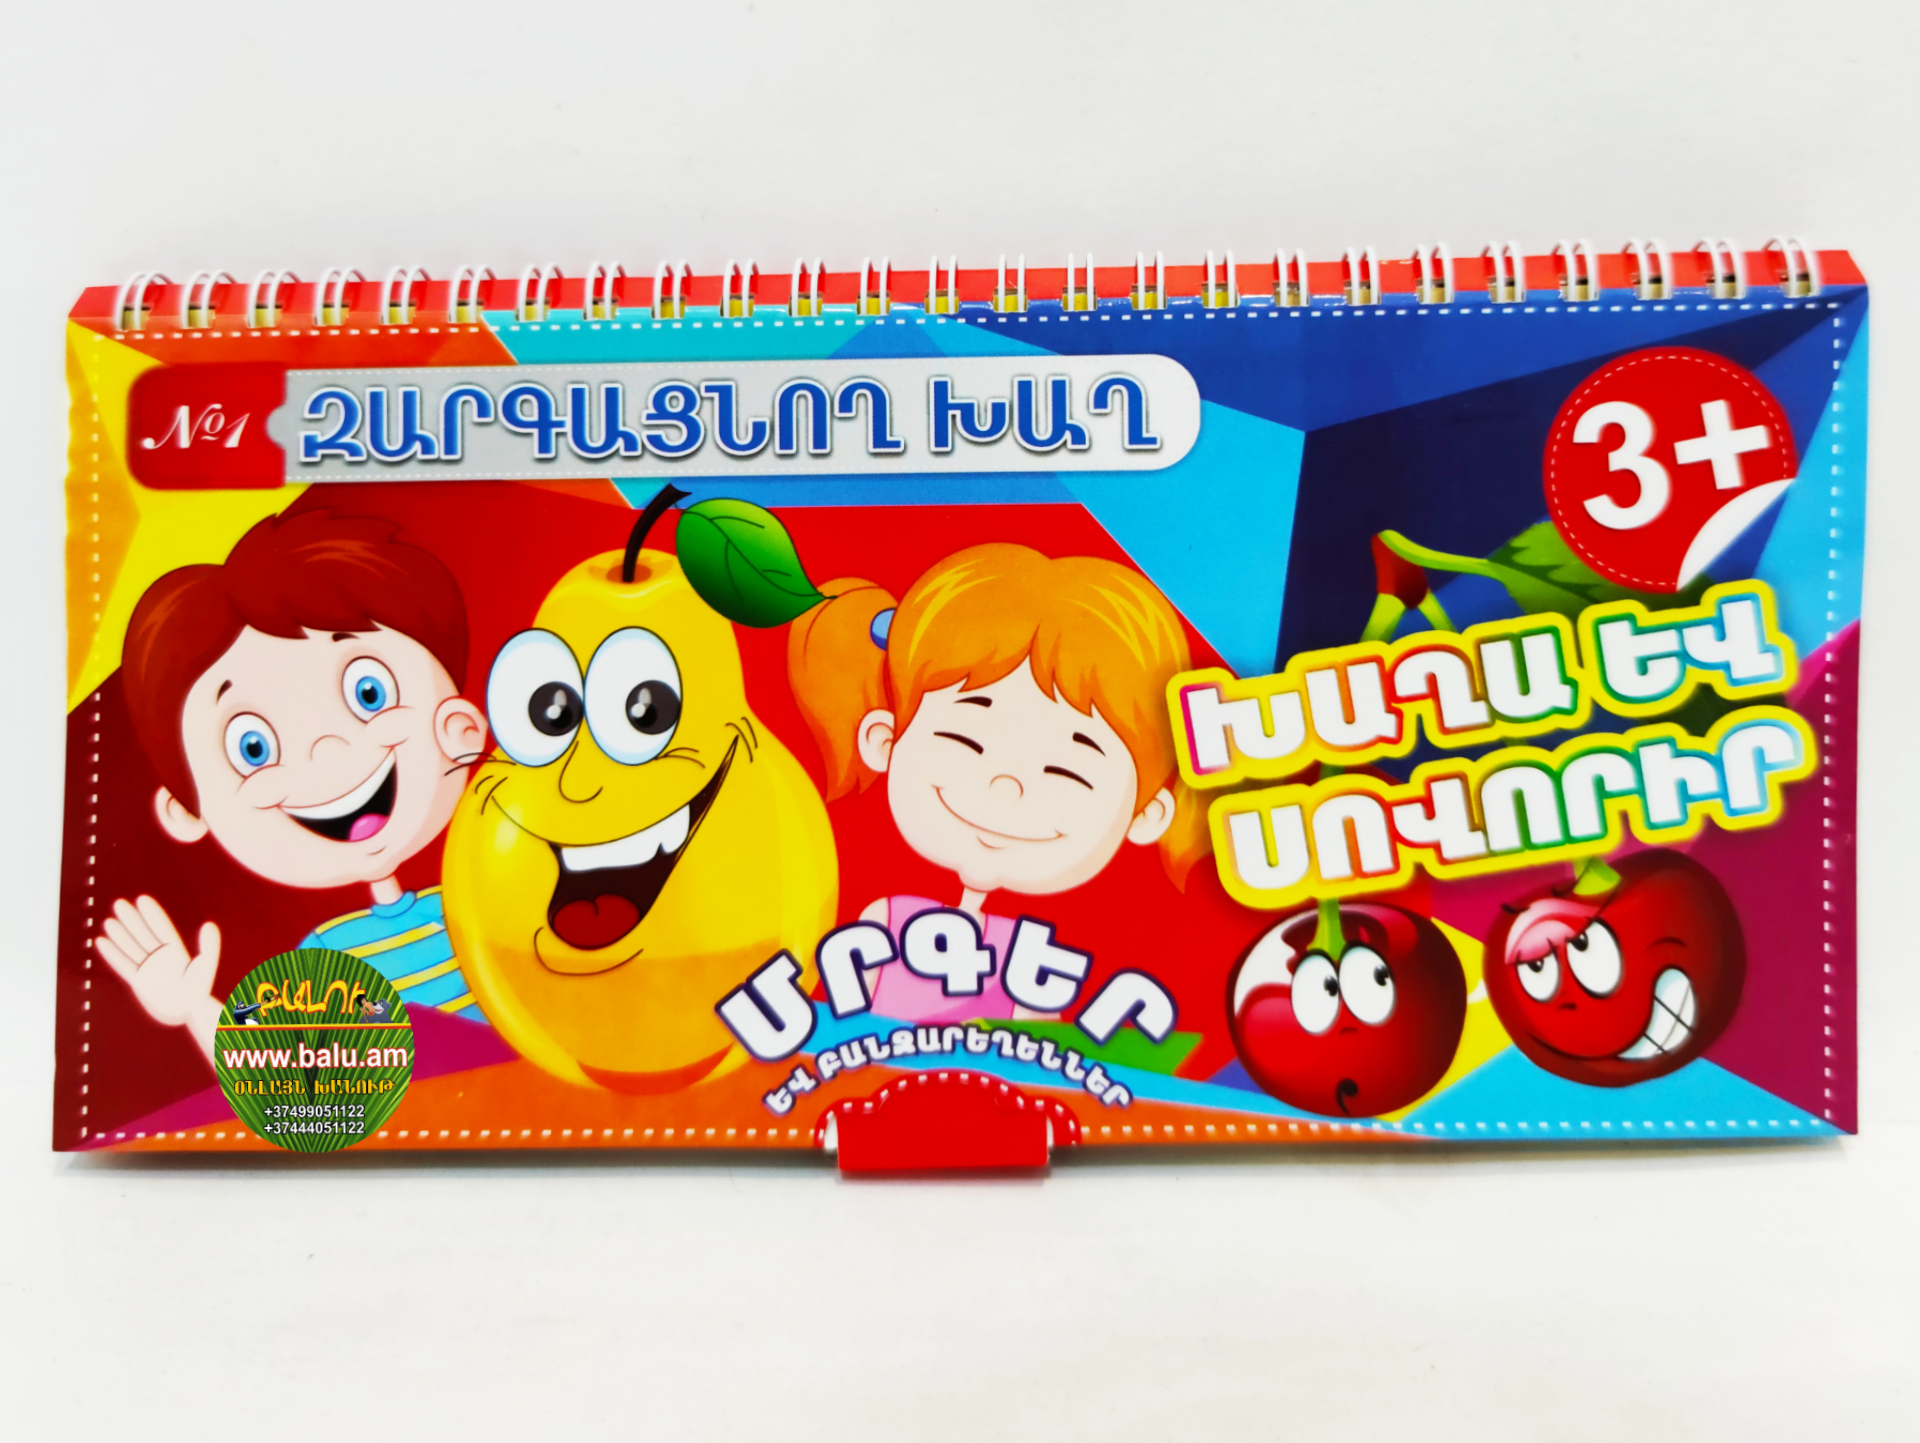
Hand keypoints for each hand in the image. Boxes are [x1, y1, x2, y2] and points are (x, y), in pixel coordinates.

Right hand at [95, 896, 222, 1063]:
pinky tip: (102, 942)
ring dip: (119, 934)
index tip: (142, 899)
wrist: (187, 1012)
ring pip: (131, 947)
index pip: (160, 927)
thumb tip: (209, 924)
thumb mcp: (206, 965)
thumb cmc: (199, 989)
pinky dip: (112, 954)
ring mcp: (149, 968)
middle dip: (131, 919)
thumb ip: (209, 945)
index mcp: (176, 950)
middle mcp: (160, 957)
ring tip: (109, 921)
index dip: (151, 914)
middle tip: (119, 903)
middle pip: (143, 933)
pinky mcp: (138, 980)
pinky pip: (122, 964)